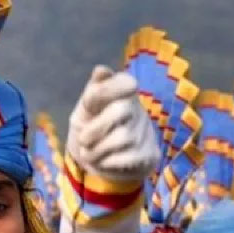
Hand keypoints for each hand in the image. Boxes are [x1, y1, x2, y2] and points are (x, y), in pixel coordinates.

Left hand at [67, 65, 158, 182]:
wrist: (101, 160)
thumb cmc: (92, 127)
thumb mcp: (85, 109)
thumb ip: (93, 90)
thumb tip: (101, 70)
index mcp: (125, 92)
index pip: (124, 82)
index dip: (102, 92)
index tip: (87, 104)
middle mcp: (138, 108)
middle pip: (121, 111)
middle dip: (96, 128)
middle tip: (83, 140)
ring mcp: (145, 132)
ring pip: (123, 137)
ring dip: (98, 150)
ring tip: (88, 153)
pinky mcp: (150, 155)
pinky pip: (128, 158)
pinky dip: (108, 162)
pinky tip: (103, 161)